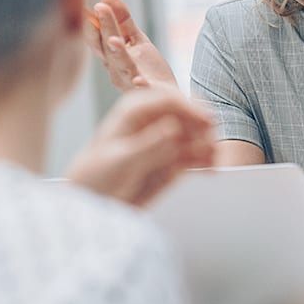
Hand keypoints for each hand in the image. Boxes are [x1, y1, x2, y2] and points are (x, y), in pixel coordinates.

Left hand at [67, 86, 214, 206]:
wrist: (92, 204)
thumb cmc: (94, 177)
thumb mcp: (120, 160)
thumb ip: (149, 145)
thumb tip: (174, 127)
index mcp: (135, 111)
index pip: (169, 100)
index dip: (191, 108)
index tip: (208, 122)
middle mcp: (153, 121)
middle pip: (188, 115)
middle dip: (202, 128)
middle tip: (210, 146)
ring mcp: (165, 140)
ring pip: (196, 136)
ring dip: (207, 146)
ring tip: (211, 162)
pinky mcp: (172, 160)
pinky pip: (195, 156)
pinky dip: (204, 161)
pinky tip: (209, 169)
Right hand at [84, 0, 176, 90]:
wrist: (170, 101)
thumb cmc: (149, 70)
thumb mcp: (136, 40)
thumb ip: (123, 18)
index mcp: (110, 56)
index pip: (97, 36)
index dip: (93, 20)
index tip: (90, 2)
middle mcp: (115, 68)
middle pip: (106, 45)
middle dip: (104, 26)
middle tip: (100, 7)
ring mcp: (129, 81)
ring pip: (121, 64)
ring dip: (116, 52)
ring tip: (114, 40)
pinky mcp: (147, 93)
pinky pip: (142, 89)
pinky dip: (139, 85)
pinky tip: (139, 80)